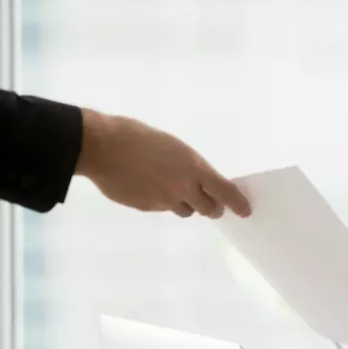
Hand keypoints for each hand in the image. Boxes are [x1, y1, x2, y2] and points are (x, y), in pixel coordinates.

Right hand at [76, 109, 251, 218]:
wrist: (102, 148)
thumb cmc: (138, 137)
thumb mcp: (174, 147)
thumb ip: (190, 167)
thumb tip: (199, 180)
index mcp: (194, 168)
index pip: (225, 192)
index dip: (237, 203)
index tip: (245, 210)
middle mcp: (183, 189)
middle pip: (209, 209)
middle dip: (212, 207)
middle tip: (210, 202)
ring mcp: (164, 201)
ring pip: (185, 211)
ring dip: (186, 204)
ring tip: (173, 188)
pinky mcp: (146, 208)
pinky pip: (162, 208)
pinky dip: (162, 201)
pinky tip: (150, 186)